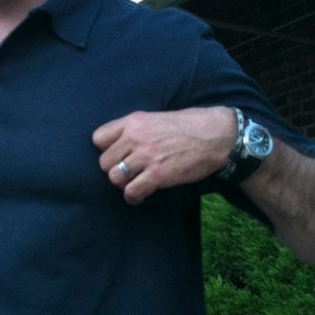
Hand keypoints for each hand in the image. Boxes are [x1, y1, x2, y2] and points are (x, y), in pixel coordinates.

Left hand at [92, 106, 235, 204]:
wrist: (216, 136)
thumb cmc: (189, 126)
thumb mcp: (157, 118)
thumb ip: (137, 129)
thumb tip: (120, 144)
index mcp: (134, 121)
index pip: (98, 138)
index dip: (106, 150)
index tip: (118, 155)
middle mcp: (135, 137)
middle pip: (104, 162)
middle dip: (114, 170)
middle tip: (128, 173)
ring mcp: (146, 157)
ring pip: (114, 178)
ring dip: (123, 184)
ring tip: (134, 183)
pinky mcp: (158, 175)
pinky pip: (131, 191)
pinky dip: (133, 197)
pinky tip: (140, 195)